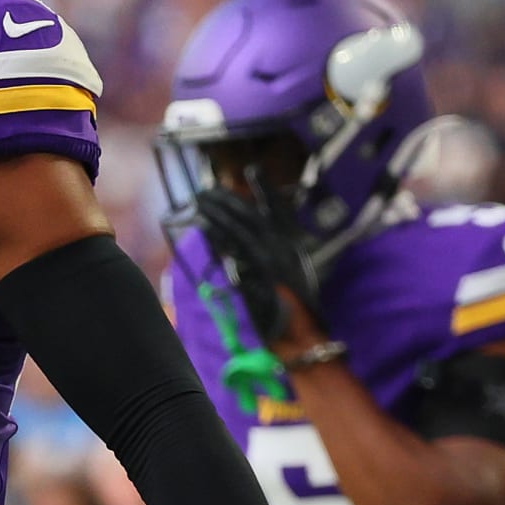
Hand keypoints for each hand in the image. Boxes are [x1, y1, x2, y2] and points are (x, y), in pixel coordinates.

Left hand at [193, 185, 323, 349]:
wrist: (304, 336)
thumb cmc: (295, 309)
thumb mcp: (287, 277)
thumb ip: (269, 257)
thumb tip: (240, 250)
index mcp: (293, 246)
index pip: (280, 210)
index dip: (267, 189)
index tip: (253, 168)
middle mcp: (284, 250)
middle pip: (252, 216)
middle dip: (228, 200)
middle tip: (207, 190)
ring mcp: (274, 262)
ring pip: (242, 229)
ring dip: (219, 213)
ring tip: (200, 201)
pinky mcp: (261, 277)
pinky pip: (238, 252)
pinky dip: (222, 236)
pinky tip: (206, 226)